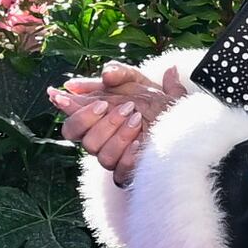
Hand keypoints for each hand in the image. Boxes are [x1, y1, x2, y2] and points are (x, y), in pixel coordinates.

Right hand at [54, 64, 177, 185]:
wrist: (182, 120)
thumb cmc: (155, 101)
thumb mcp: (138, 80)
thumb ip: (120, 73)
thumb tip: (105, 74)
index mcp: (95, 120)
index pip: (71, 120)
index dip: (66, 108)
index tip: (72, 94)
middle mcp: (100, 140)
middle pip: (76, 137)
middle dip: (94, 120)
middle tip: (118, 106)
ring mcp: (113, 158)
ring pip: (100, 155)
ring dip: (118, 135)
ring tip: (138, 119)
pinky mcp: (128, 173)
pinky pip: (119, 174)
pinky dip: (128, 158)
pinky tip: (140, 143)